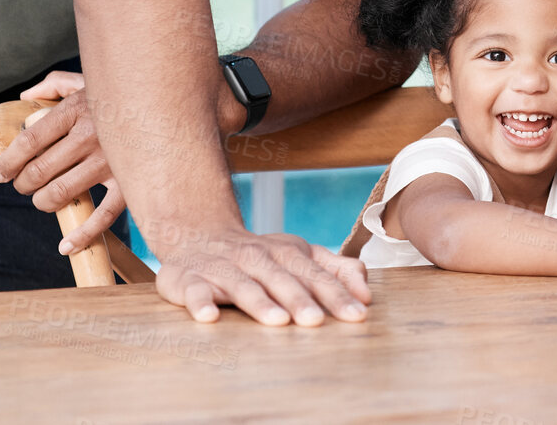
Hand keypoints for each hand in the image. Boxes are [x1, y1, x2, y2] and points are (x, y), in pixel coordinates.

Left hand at [0, 71, 126, 252]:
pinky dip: (83, 234)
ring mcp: (111, 161)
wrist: (171, 99)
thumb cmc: (123, 93)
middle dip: (24, 184)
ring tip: (45, 199)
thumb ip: (54, 85)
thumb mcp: (88, 80)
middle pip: (39, 170)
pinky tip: (67, 245)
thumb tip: (25, 96)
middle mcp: (91, 135)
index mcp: (77, 109)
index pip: (28, 141)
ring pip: (61, 193)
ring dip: (44, 202)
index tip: (1, 172)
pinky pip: (104, 215)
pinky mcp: (130, 182)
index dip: (8, 161)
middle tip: (25, 185)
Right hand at [152, 224, 369, 324]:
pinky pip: (194, 290)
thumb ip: (336, 270)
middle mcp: (257, 258)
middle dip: (302, 300)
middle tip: (318, 321)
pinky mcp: (188, 278)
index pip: (317, 275)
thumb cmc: (259, 256)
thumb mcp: (299, 256)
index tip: (359, 314)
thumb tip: (367, 293)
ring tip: (278, 321)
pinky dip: (200, 301)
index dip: (338, 294)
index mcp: (287, 253)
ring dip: (260, 302)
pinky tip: (209, 316)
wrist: (196, 235)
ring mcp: (222, 267)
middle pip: (282, 279)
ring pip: (243, 285)